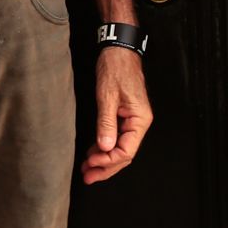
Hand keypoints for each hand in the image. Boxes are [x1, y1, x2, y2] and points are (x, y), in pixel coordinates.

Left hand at [82, 46, 150, 183]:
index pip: (126, 151)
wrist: (118, 50)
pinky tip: (93, 152)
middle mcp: (139, 122)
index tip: (90, 164)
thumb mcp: (107, 96)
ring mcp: (133, 120)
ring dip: (104, 159)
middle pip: (125, 154)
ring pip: (120, 147)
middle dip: (106, 167)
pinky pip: (117, 137)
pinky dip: (105, 146)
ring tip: (87, 168)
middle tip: (88, 177)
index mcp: (140, 120)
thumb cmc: (115, 69)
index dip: (108, 161)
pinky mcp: (125, 115)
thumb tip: (106, 148)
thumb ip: (106, 123)